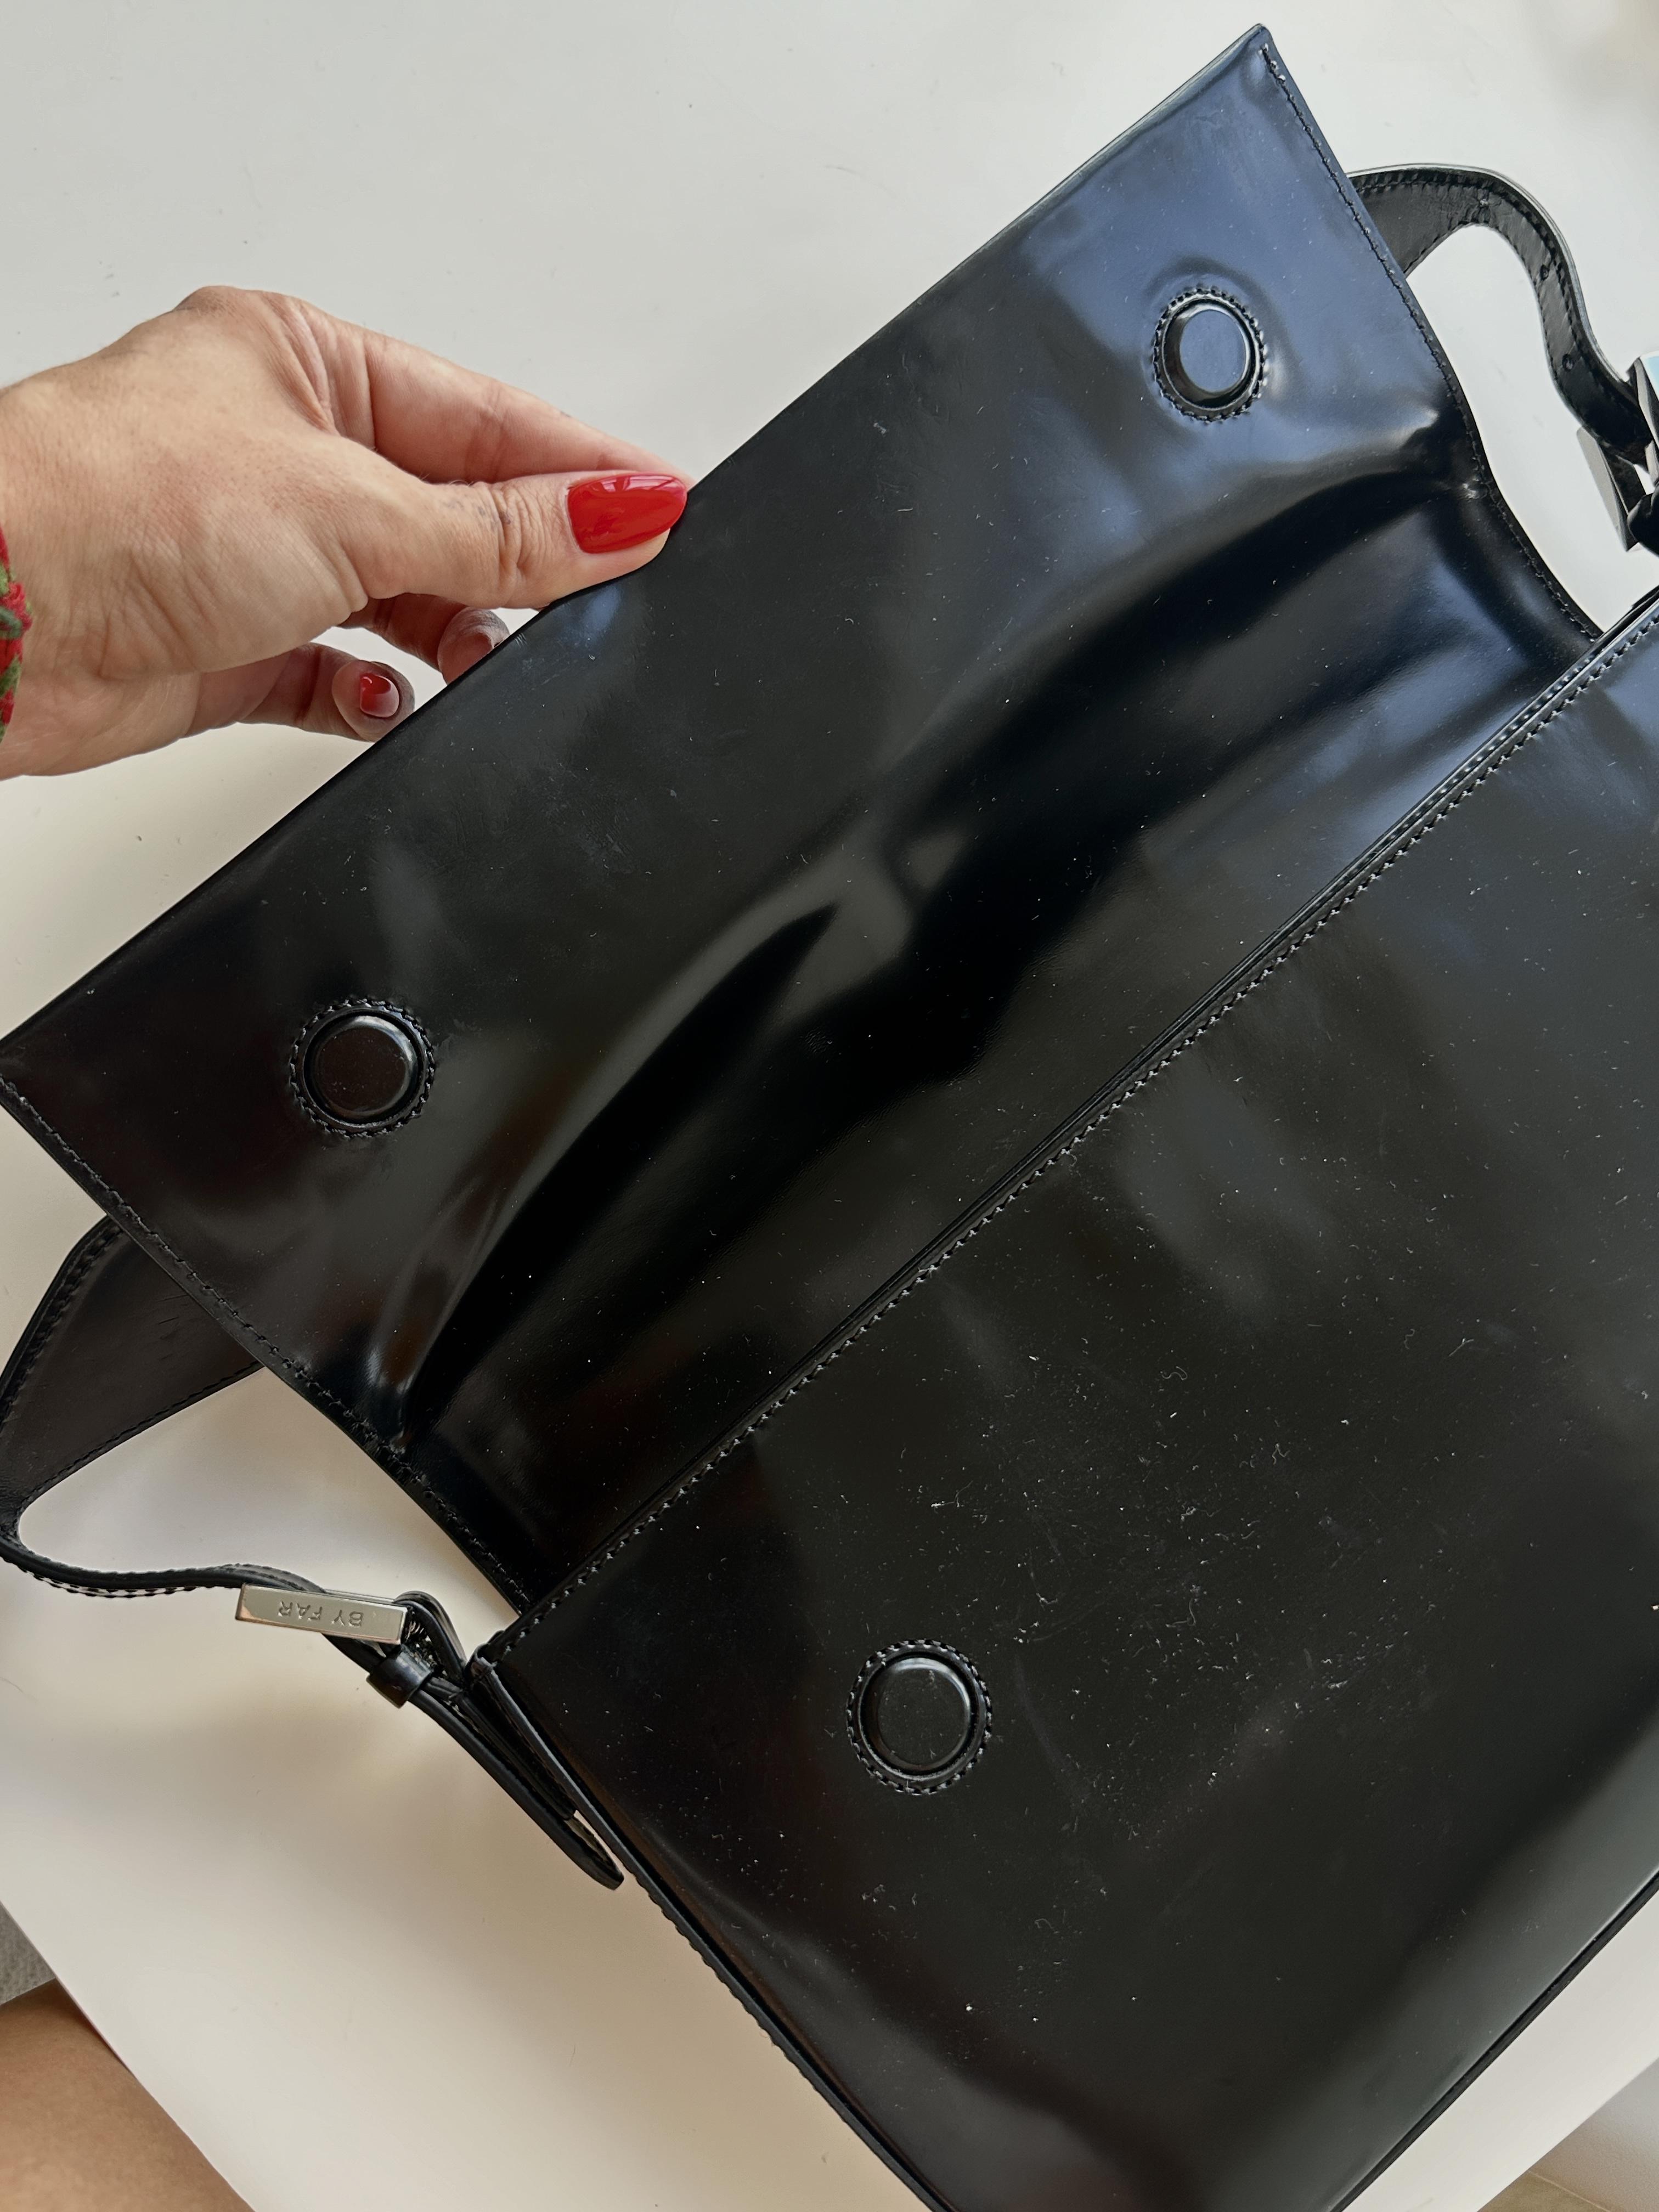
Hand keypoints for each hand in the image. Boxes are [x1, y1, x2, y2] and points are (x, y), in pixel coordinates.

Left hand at [0, 287, 687, 775]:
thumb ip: (501, 532)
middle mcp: (281, 452)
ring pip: (401, 602)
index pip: (485, 422)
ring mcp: (253, 553)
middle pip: (450, 515)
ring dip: (448, 639)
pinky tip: (388, 702)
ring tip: (483, 664)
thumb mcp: (353, 506)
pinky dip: (372, 696)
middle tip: (586, 604)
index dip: (580, 472)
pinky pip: (337, 678)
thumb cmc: (116, 507)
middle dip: (514, 568)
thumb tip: (625, 512)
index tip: (663, 511)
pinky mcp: (227, 646)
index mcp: (307, 364)